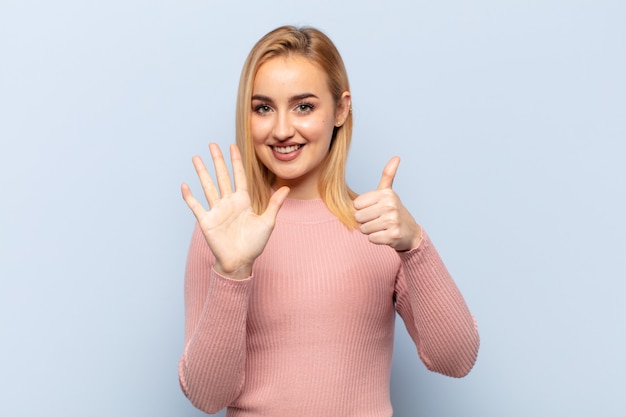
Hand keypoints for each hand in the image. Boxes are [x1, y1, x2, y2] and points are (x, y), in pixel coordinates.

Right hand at [181, 143, 289, 278]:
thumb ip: (275, 204)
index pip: (239, 176)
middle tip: (212, 144)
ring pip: (208, 187)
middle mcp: (228, 203)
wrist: (241, 261)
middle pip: (222, 177)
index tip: (233, 146)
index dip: (236, 161)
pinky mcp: (207, 221)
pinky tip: (185, 185)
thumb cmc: (254, 244)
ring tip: (196, 158)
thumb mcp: (268, 222)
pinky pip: (196, 206)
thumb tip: (287, 188)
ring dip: (202, 172)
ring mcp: (216, 211)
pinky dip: (190, 197)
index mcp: (243, 201)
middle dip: (217, 160)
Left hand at [353, 157, 421, 251]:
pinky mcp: (392, 235)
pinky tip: (385, 234)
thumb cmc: (394, 211)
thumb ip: (388, 175)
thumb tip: (396, 157)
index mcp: (386, 194)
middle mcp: (390, 206)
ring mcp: (392, 221)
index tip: (373, 209)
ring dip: (370, 230)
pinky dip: (376, 238)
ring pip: (364, 229)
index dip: (362, 209)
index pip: (356, 204)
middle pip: (358, 217)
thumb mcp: (389, 193)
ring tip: (381, 227)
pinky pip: (371, 238)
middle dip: (365, 221)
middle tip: (377, 220)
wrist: (410, 232)